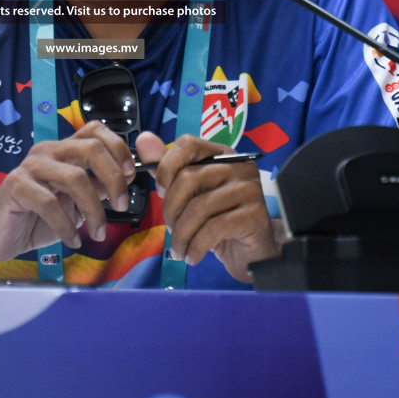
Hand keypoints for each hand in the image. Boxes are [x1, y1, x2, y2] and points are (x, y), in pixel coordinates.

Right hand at [0, 122, 134, 263]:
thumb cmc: (36, 217)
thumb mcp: (74, 203)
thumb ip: (96, 188)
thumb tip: (126, 180)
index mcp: (63, 150)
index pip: (95, 130)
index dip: (118, 148)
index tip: (131, 174)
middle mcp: (48, 151)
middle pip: (91, 148)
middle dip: (114, 178)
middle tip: (122, 205)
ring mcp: (30, 166)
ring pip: (76, 178)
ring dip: (94, 210)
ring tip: (97, 232)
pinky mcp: (15, 185)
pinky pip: (51, 203)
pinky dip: (68, 226)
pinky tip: (73, 240)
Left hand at [136, 131, 279, 283]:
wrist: (250, 253)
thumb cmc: (218, 220)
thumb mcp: (191, 195)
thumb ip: (169, 168)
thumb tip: (143, 140)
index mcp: (222, 154)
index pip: (188, 144)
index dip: (166, 167)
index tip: (161, 192)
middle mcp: (239, 166)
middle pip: (188, 178)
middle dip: (171, 210)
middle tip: (170, 229)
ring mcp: (249, 189)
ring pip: (199, 208)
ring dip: (181, 234)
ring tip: (179, 248)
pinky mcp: (254, 216)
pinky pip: (213, 229)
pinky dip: (195, 246)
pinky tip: (192, 256)